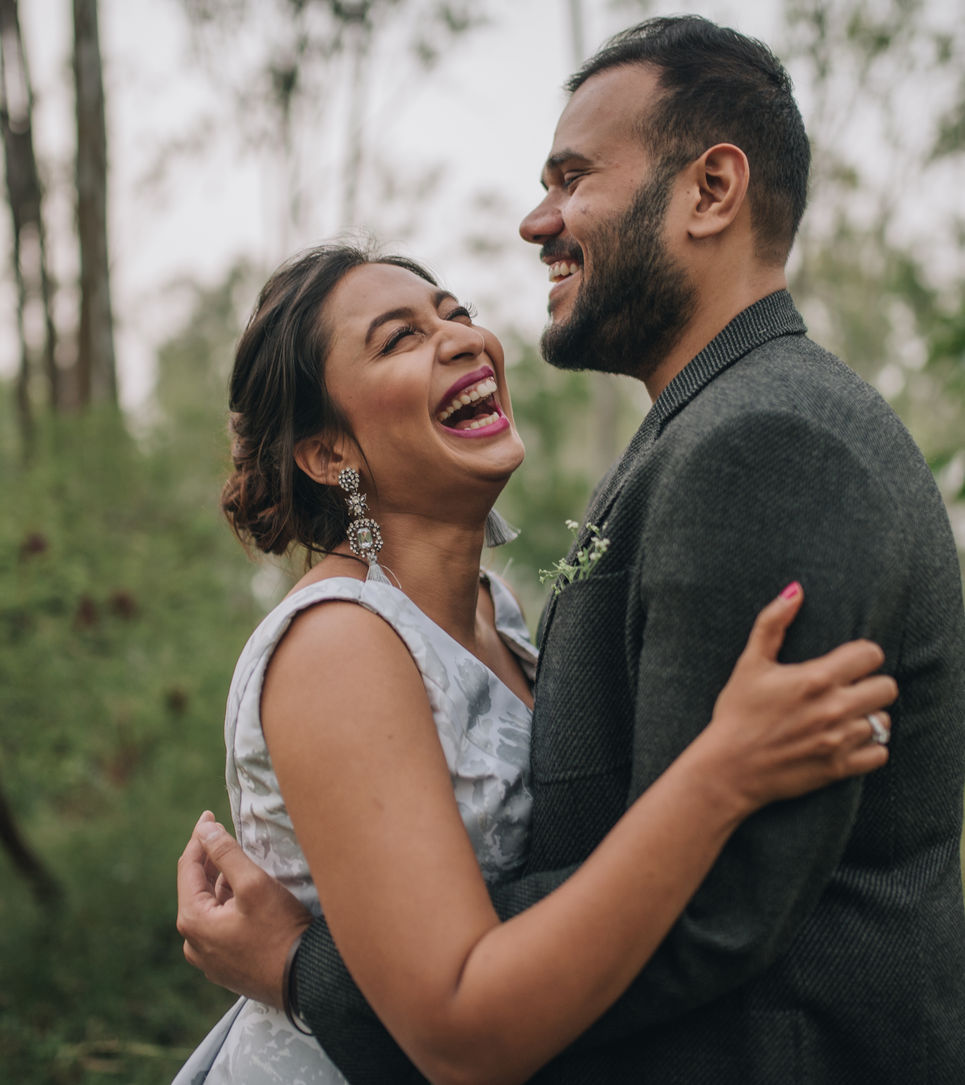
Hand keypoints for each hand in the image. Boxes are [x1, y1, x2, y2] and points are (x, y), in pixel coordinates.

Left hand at [176, 811, 311, 1006]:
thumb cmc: (280, 929)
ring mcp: (208, 960)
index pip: (188, 868)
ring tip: (237, 861)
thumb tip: (204, 829)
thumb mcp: (254, 884)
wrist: (304, 980)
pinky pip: (219, 927)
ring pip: (209, 908)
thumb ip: (226, 853)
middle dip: (208, 859)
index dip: (198, 838)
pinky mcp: (226, 968)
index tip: (208, 815)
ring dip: (220, 883)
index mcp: (192, 921)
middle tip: (221, 832)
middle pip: (196, 889)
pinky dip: (228, 905)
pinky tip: (244, 895)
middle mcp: (193, 944)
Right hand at [704, 582, 896, 813]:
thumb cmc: (736, 713)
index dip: (861, 655)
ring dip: (868, 716)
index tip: (847, 662)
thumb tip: (795, 590)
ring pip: (884, 720)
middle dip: (870, 684)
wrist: (728, 768)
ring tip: (847, 715)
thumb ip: (773, 622)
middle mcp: (835, 708)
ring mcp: (840, 740)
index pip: (871, 654)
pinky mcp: (840, 768)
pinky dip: (870, 747)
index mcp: (816, 678)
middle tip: (849, 689)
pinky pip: (880, 753)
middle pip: (887, 687)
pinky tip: (848, 739)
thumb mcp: (749, 663)